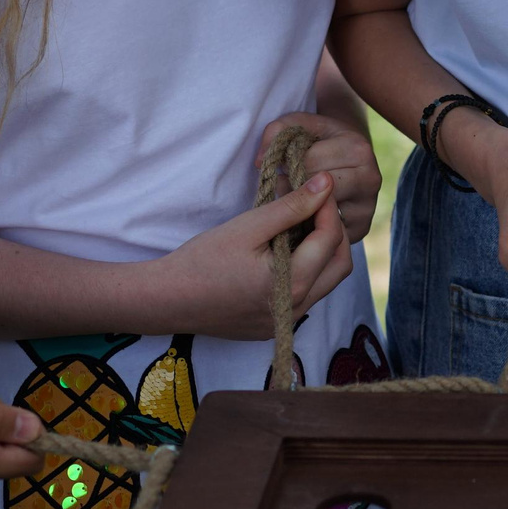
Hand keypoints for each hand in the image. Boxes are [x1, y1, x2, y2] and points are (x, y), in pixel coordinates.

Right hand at [149, 173, 351, 340]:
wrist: (167, 299)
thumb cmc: (203, 260)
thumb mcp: (249, 226)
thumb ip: (292, 206)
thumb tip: (326, 182)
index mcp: (292, 284)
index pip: (331, 239)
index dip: (328, 207)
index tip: (317, 186)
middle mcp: (296, 309)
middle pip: (340, 265)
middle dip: (334, 232)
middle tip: (314, 206)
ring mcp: (286, 321)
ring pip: (326, 282)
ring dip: (322, 252)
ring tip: (299, 225)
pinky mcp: (274, 326)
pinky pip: (306, 295)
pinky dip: (306, 270)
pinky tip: (284, 251)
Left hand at [260, 111, 383, 238]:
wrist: (350, 154)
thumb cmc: (321, 138)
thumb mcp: (302, 125)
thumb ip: (277, 131)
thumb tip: (260, 161)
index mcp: (358, 149)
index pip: (310, 164)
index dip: (289, 165)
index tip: (284, 164)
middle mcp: (370, 177)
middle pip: (315, 191)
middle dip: (295, 187)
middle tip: (287, 182)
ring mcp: (368, 205)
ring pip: (320, 213)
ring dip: (301, 207)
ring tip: (295, 195)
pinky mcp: (362, 227)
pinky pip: (327, 231)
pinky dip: (312, 224)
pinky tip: (306, 212)